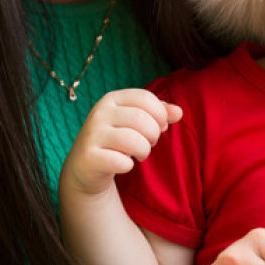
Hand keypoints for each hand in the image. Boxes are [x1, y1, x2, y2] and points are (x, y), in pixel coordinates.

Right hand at [61, 88, 180, 197]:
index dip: (160, 114)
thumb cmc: (117, 139)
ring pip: (134, 141)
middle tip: (150, 143)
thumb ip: (159, 113)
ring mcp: (92, 135)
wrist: (85, 166)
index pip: (145, 98)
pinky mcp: (89, 157)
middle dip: (154, 135)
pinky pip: (121, 161)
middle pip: (141, 119)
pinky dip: (128, 165)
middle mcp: (99, 113)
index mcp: (111, 99)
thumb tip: (179, 112)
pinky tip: (123, 164)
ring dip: (144, 151)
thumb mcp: (135, 122)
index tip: (161, 126)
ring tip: (139, 154)